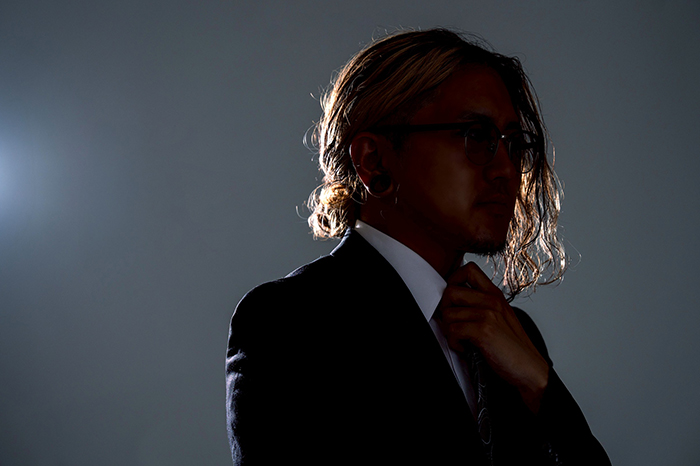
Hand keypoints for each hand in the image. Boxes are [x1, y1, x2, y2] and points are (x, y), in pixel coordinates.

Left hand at [438, 262, 548, 412]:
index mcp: (495, 294)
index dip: (453, 281)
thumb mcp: (499, 317)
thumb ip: (481, 305)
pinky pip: (453, 330)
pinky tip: (466, 348)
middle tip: (454, 324)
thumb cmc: (512, 347)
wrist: (530, 370)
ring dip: (449, 330)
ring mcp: (488, 314)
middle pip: (450, 291)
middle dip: (445, 310)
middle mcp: (492, 300)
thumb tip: (452, 301)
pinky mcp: (484, 331)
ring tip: (462, 340)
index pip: (468, 269)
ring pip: (448, 313)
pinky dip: (455, 343)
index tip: (453, 300)